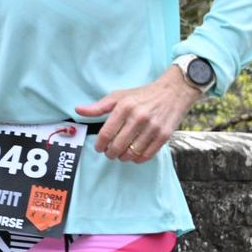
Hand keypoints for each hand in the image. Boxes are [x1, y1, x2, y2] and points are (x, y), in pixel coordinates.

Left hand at [75, 68, 200, 163]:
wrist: (174, 92)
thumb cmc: (143, 95)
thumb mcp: (120, 96)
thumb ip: (99, 106)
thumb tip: (78, 110)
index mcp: (125, 107)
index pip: (106, 134)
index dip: (100, 145)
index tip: (99, 148)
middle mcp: (138, 117)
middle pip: (118, 146)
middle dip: (110, 153)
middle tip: (110, 153)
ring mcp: (153, 127)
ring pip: (132, 153)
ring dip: (124, 157)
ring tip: (122, 154)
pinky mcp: (164, 135)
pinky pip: (147, 154)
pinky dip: (138, 159)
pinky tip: (135, 156)